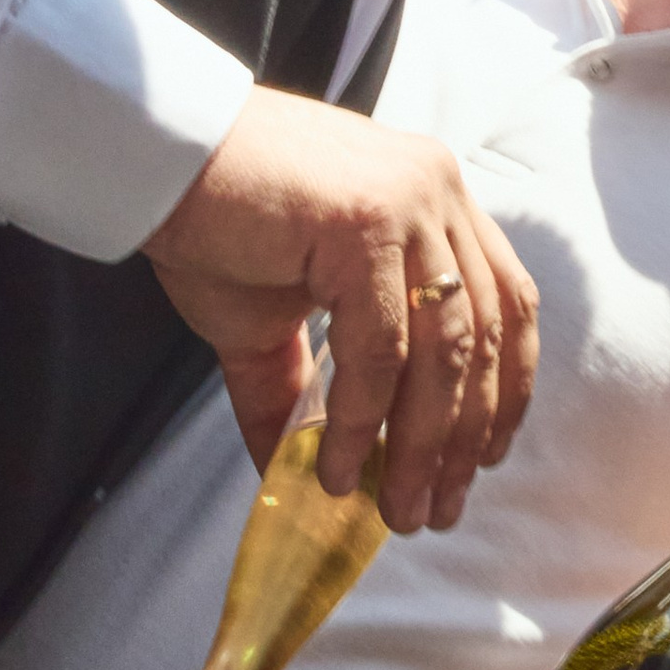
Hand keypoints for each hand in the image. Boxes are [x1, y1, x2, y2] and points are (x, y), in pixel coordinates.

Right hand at [144, 85, 539, 532]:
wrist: (161, 160)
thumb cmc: (217, 224)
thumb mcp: (275, 318)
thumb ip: (307, 388)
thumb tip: (309, 472)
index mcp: (438, 203)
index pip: (507, 301)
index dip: (508, 385)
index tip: (488, 458)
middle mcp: (440, 194)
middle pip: (486, 335)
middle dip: (467, 435)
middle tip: (440, 509)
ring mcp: (412, 203)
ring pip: (444, 348)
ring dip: (426, 442)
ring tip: (402, 508)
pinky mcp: (368, 224)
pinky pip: (381, 345)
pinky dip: (367, 418)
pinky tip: (344, 466)